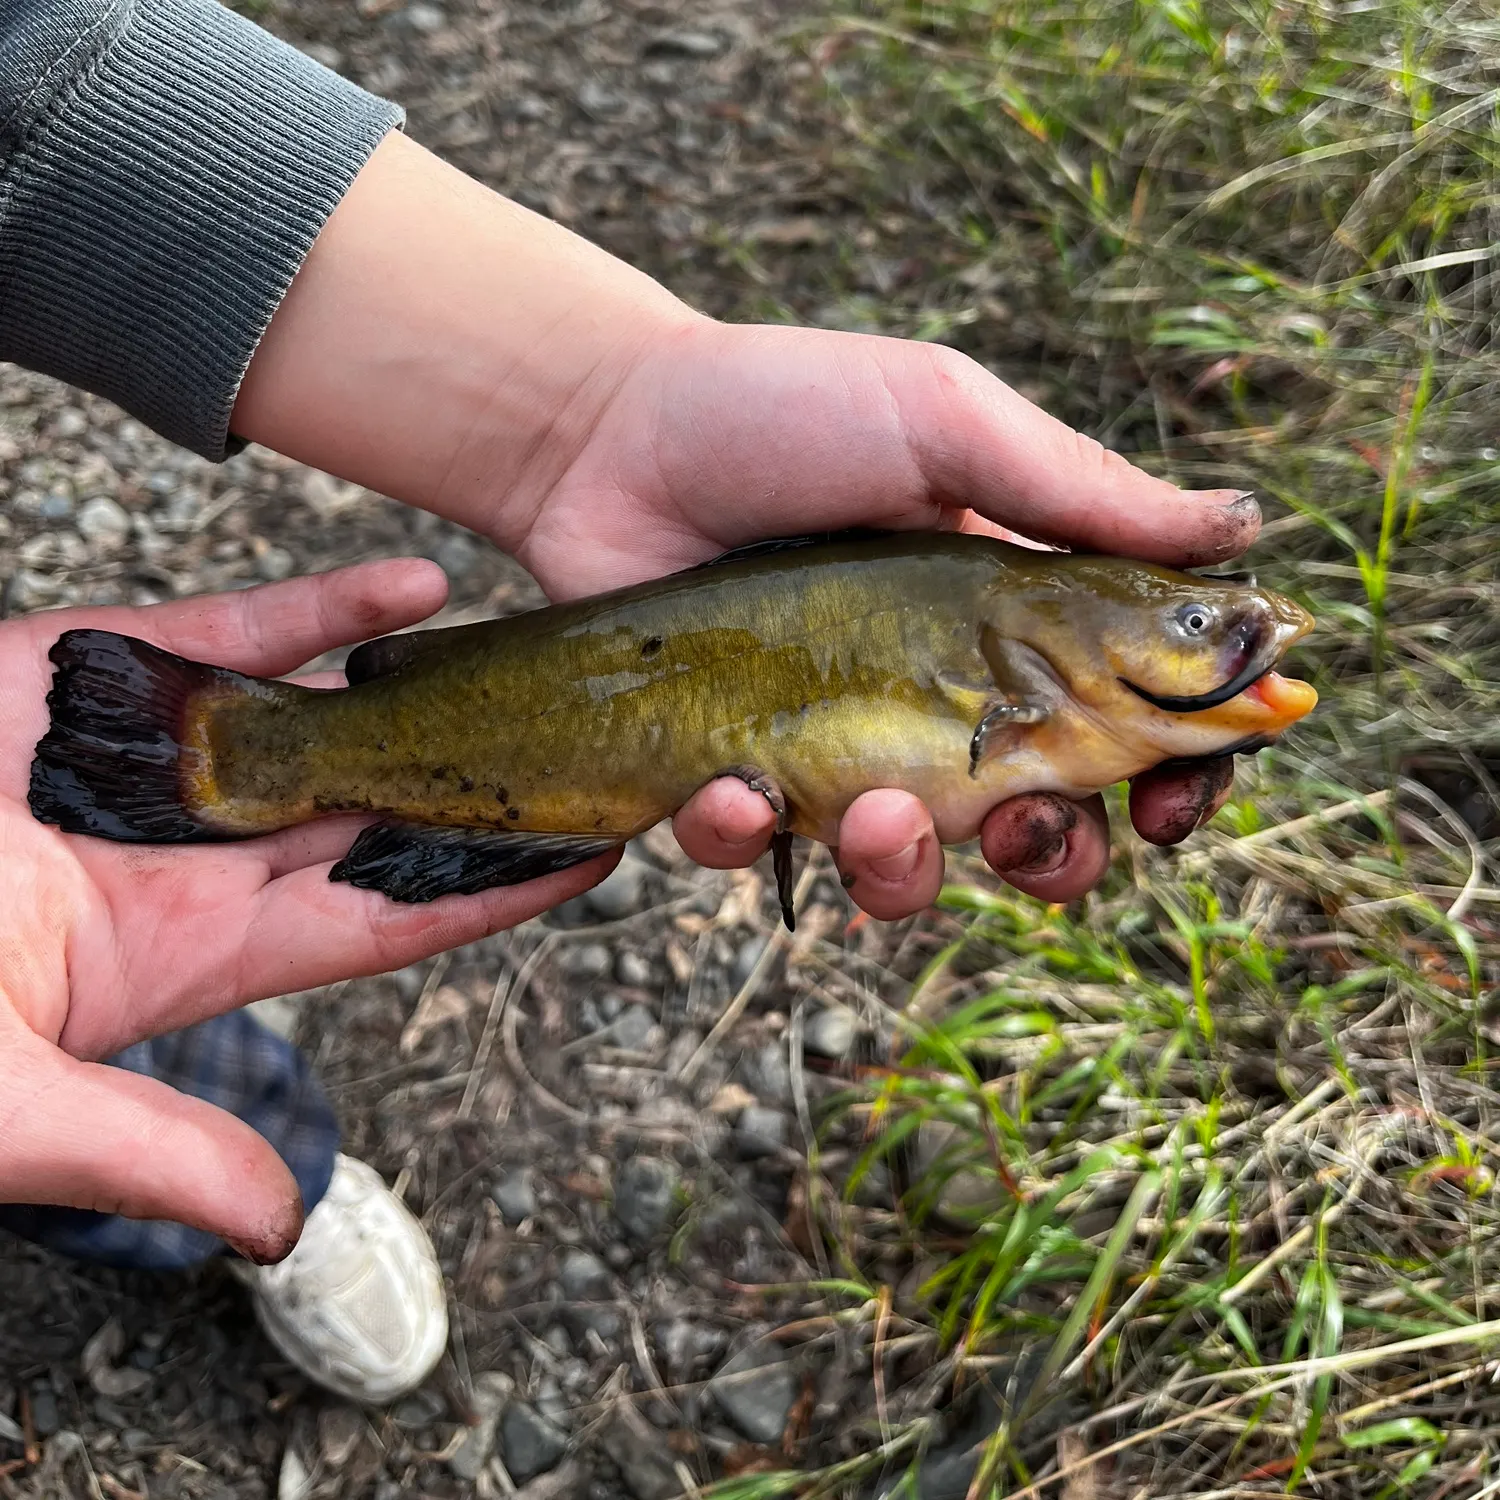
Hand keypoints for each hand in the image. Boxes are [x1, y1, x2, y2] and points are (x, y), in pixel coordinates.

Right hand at [0, 561, 610, 1259]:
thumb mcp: (8, 1095)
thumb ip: (145, 1146)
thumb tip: (279, 1226)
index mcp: (203, 948)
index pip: (390, 918)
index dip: (490, 893)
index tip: (592, 858)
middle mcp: (211, 850)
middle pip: (390, 809)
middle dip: (491, 781)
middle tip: (610, 742)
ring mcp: (173, 757)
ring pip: (335, 714)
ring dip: (432, 690)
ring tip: (541, 660)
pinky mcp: (116, 670)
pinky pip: (244, 630)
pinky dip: (329, 608)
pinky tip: (419, 587)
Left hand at [507, 319, 1250, 917]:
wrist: (606, 435)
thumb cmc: (781, 408)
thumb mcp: (943, 423)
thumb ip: (1080, 490)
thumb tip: (1243, 528)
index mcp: (1015, 619)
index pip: (1132, 718)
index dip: (1173, 774)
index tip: (1173, 804)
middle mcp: (939, 696)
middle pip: (1040, 827)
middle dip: (1048, 856)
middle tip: (1019, 829)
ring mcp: (838, 742)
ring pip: (911, 870)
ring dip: (907, 868)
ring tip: (871, 811)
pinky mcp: (741, 770)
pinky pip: (768, 855)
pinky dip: (756, 838)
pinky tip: (735, 785)